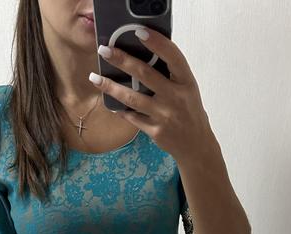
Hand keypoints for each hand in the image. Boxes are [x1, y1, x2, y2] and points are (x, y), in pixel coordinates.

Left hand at [92, 27, 215, 162]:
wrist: (195, 144)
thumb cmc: (189, 110)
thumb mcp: (187, 89)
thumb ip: (171, 73)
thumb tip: (145, 52)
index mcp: (186, 82)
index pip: (172, 57)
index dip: (157, 43)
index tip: (139, 31)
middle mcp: (176, 97)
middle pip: (145, 75)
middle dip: (122, 60)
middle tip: (104, 51)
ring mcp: (165, 115)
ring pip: (132, 98)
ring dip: (111, 87)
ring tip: (95, 78)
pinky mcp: (156, 131)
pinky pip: (133, 118)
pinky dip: (120, 110)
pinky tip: (110, 103)